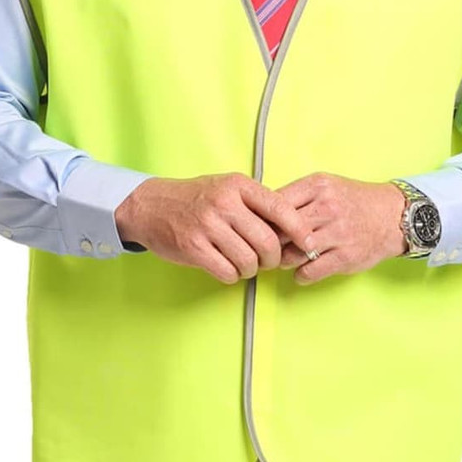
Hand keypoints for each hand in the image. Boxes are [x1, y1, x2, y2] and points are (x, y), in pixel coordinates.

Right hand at [114, 174, 316, 284]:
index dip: (300, 230)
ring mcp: (207, 225)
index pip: (280, 208)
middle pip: (267, 241)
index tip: (310, 244)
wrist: (151, 205)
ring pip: (249, 260)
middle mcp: (224, 203)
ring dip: (251, 269)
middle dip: (273, 258)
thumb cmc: (196, 198)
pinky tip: (227, 267)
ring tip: (245, 264)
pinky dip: (232, 275)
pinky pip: (227, 272)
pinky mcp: (193, 247)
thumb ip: (255, 203)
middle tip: (268, 261)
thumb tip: (292, 229)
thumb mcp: (227, 187)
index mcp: (238, 186)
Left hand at [274, 172, 404, 283]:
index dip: (263, 219)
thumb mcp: (325, 186)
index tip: (260, 228)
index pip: (275, 204)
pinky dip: (300, 275)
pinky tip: (302, 271)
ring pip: (291, 253)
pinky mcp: (345, 256)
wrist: (392, 215)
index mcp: (317, 186)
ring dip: (284, 261)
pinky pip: (309, 271)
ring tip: (287, 259)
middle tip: (269, 248)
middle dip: (271, 242)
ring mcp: (337, 233)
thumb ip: (296, 196)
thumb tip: (261, 213)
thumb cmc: (353, 201)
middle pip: (280, 230)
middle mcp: (327, 208)